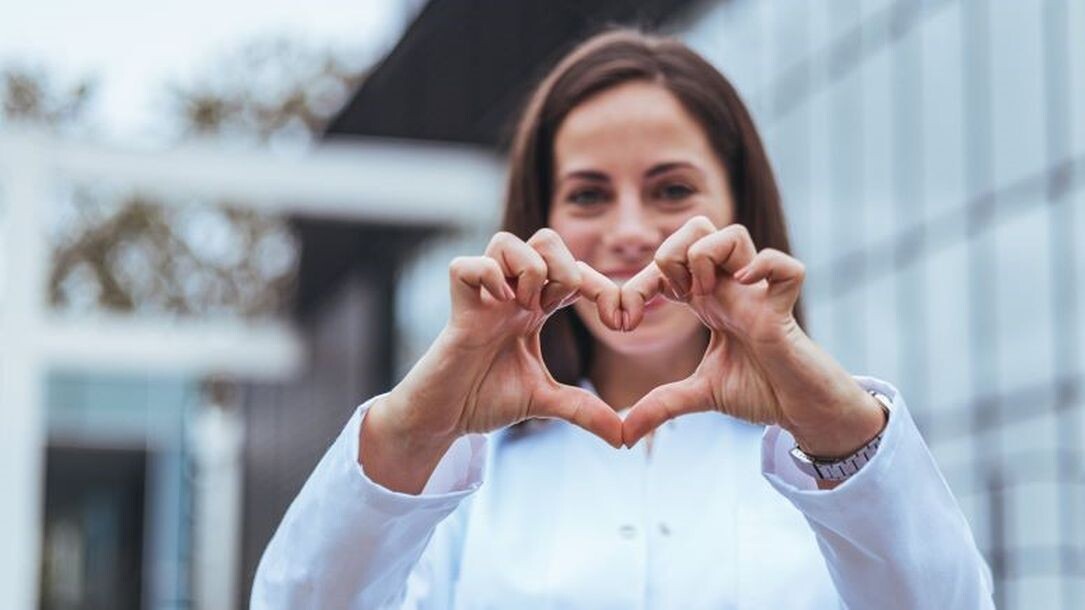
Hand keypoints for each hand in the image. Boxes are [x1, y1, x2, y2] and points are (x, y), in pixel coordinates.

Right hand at [364, 228, 624, 492]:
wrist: (445, 417)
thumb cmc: (485, 399)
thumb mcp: (546, 402)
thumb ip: (584, 410)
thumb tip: (625, 438)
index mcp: (536, 308)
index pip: (577, 272)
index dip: (606, 288)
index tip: (623, 324)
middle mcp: (512, 293)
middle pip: (546, 239)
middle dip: (567, 267)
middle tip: (561, 308)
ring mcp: (484, 297)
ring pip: (507, 241)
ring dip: (529, 269)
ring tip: (526, 305)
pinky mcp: (458, 308)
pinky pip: (466, 265)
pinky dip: (487, 277)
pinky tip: (500, 305)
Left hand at [619, 217, 884, 454]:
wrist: (801, 410)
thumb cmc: (760, 391)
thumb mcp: (700, 395)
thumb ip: (661, 406)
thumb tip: (623, 435)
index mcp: (707, 301)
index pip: (664, 266)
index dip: (633, 284)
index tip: (619, 320)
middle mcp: (729, 289)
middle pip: (697, 228)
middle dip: (671, 252)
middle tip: (670, 296)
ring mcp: (757, 295)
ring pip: (734, 233)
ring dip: (707, 257)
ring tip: (704, 296)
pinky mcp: (784, 310)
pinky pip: (786, 267)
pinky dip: (765, 267)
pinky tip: (745, 288)